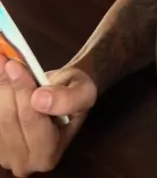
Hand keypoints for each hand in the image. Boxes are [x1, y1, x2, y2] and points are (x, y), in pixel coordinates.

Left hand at [0, 57, 96, 176]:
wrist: (64, 96)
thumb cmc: (75, 93)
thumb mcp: (84, 91)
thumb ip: (68, 99)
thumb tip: (40, 99)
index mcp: (48, 154)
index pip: (31, 120)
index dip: (22, 91)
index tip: (13, 64)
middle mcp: (24, 162)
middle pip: (9, 119)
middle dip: (8, 86)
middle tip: (5, 58)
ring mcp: (6, 156)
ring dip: (0, 87)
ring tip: (2, 61)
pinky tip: (2, 76)